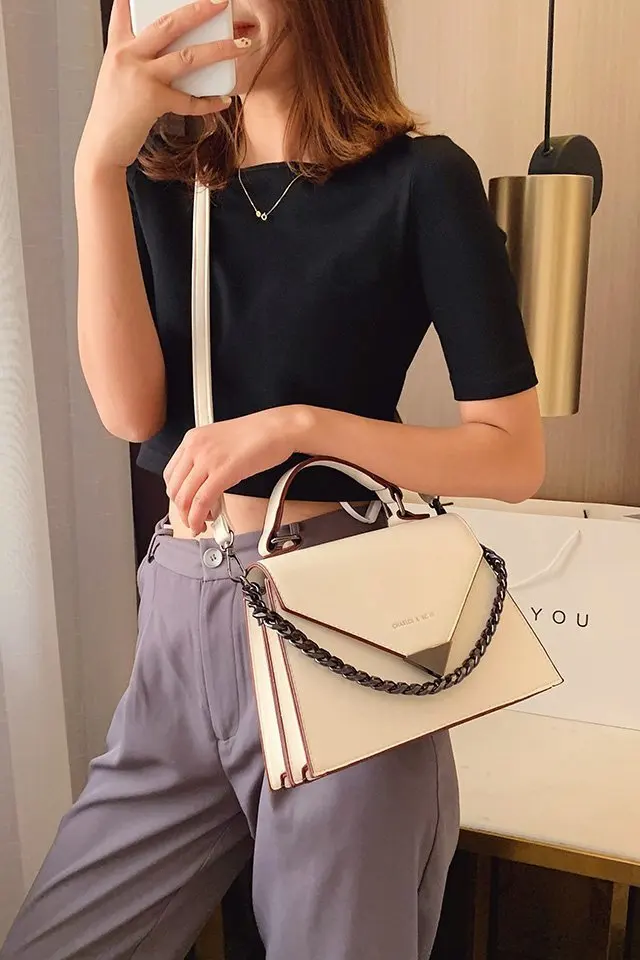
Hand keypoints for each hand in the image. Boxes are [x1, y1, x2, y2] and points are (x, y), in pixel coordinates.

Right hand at [77, 0, 251, 170]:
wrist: (102, 145)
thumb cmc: (112, 114)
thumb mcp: (115, 76)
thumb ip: (134, 58)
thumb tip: (163, 50)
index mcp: (118, 47)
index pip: (125, 9)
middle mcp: (128, 56)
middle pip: (169, 24)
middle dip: (199, 10)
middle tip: (220, 2)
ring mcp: (141, 76)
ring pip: (187, 56)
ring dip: (218, 50)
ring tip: (239, 46)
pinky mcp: (153, 100)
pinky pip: (189, 100)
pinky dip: (209, 102)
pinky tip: (223, 100)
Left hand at [164, 407, 309, 534]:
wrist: (279, 427)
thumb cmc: (260, 433)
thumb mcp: (222, 442)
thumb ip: (208, 459)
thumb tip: (204, 483)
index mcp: (193, 439)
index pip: (170, 473)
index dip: (175, 496)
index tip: (184, 505)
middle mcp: (195, 447)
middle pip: (175, 488)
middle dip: (181, 511)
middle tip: (191, 520)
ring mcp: (207, 459)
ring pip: (185, 498)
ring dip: (189, 518)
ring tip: (199, 525)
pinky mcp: (222, 471)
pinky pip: (202, 501)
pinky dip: (198, 518)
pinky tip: (203, 523)